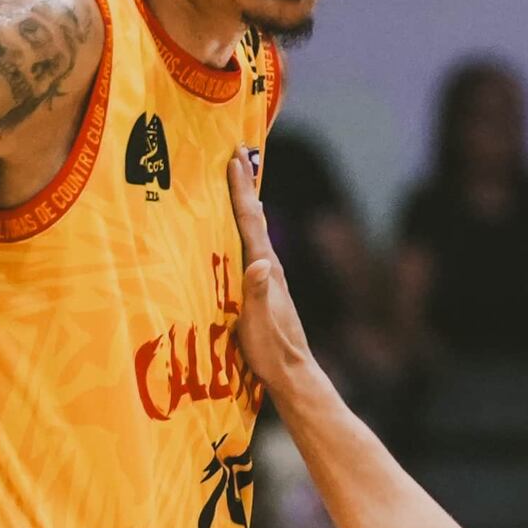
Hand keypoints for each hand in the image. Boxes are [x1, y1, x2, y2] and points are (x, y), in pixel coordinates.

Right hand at [227, 148, 319, 392]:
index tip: (234, 160)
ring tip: (237, 182)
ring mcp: (270, 277)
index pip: (251, 222)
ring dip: (245, 204)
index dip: (241, 190)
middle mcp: (271, 267)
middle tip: (237, 154)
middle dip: (245, 186)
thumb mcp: (258, 325)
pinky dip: (245, 228)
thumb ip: (257, 294)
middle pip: (256, 218)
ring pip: (255, 231)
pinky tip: (241, 230)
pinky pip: (252, 247)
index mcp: (267, 270)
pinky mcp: (266, 288)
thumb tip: (261, 262)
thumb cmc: (272, 351)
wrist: (292, 372)